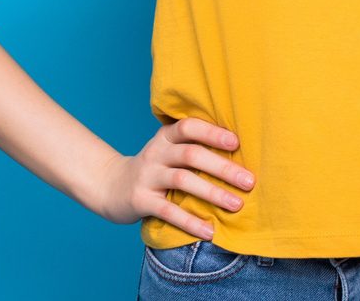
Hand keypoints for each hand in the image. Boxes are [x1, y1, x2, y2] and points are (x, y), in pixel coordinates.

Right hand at [88, 116, 253, 240]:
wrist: (110, 186)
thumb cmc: (154, 168)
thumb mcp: (168, 151)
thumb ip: (194, 148)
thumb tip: (240, 156)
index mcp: (165, 137)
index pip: (188, 127)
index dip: (212, 133)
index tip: (236, 143)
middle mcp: (156, 152)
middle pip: (191, 154)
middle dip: (223, 168)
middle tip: (249, 181)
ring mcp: (147, 176)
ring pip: (182, 180)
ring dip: (212, 193)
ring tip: (237, 205)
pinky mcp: (141, 200)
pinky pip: (168, 210)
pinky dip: (190, 221)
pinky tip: (210, 231)